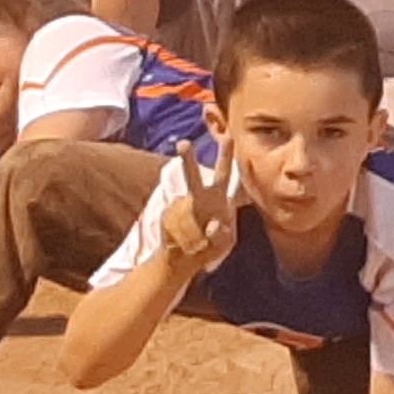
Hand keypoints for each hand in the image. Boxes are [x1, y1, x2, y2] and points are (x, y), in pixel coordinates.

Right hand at [162, 140, 238, 275]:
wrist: (184, 258)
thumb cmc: (211, 245)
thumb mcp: (225, 242)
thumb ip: (222, 234)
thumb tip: (212, 226)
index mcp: (217, 197)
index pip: (223, 172)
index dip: (225, 154)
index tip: (227, 135)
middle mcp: (198, 198)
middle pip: (192, 177)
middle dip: (187, 161)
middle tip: (183, 144)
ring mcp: (180, 207)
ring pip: (187, 220)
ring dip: (194, 238)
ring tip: (197, 244)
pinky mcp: (167, 217)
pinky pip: (179, 231)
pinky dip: (186, 242)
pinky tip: (186, 245)